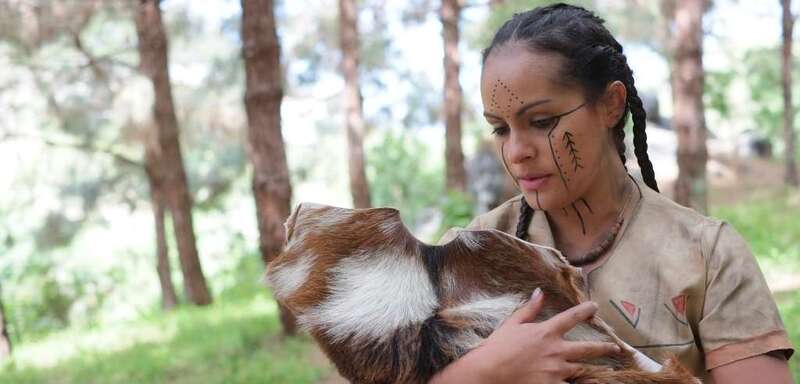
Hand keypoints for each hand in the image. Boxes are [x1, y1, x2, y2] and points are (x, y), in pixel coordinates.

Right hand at [432, 288, 619, 383]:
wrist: (489, 371)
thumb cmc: (497, 347)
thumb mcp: (511, 324)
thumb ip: (529, 309)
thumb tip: (539, 292)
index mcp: (546, 332)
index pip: (570, 318)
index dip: (584, 311)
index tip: (595, 307)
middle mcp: (555, 350)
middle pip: (586, 348)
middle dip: (603, 348)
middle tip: (615, 348)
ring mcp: (556, 370)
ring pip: (583, 370)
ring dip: (597, 369)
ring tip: (608, 371)